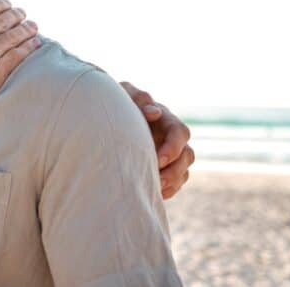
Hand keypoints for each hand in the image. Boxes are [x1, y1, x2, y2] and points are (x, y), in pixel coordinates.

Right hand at [0, 0, 39, 134]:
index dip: (1, 3)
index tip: (8, 4)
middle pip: (4, 21)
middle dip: (16, 14)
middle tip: (23, 14)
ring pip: (13, 37)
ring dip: (26, 29)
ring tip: (33, 26)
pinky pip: (17, 58)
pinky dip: (28, 48)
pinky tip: (35, 43)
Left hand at [120, 81, 194, 198]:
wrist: (102, 119)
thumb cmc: (115, 103)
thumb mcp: (124, 95)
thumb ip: (138, 98)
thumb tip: (154, 112)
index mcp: (165, 118)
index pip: (180, 133)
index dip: (173, 147)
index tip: (157, 159)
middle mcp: (171, 137)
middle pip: (187, 155)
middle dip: (175, 169)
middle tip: (157, 179)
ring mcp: (170, 154)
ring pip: (184, 171)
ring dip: (172, 181)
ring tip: (155, 188)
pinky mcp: (164, 168)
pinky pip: (175, 183)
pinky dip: (168, 190)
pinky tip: (154, 194)